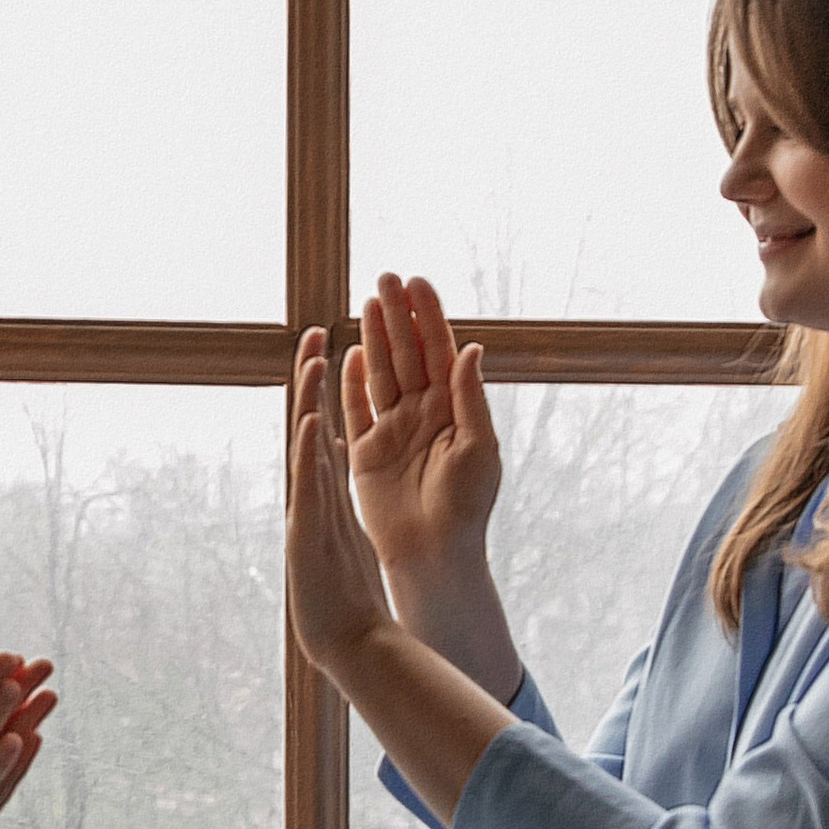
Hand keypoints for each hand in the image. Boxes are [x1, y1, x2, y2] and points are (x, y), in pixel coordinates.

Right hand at [288, 333, 394, 678]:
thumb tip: (337, 462)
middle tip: (314, 330)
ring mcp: (311, 511)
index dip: (329, 387)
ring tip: (312, 357)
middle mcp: (317, 494)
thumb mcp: (343, 538)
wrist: (349, 646)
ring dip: (311, 398)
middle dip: (314, 376)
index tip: (331, 346)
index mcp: (331, 493)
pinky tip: (315, 419)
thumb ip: (337, 499)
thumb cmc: (347, 599)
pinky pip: (313, 485)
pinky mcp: (312, 533)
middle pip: (312, 423)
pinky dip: (312, 452)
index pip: (330, 428)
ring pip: (310, 444)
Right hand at [343, 274, 501, 584]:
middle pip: (408, 354)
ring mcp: (394, 431)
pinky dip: (352, 381)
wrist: (434, 552)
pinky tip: (349, 353)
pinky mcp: (367, 452)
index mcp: (454, 410)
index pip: (440, 352)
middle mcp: (424, 414)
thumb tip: (471, 347)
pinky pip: (357, 408)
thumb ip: (470, 396)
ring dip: (374, 337)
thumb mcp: (479, 447)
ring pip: (381, 373)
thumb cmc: (466, 505)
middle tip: (386, 277)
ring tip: (367, 302)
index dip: (429, 317)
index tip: (418, 283)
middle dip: (398, 315)